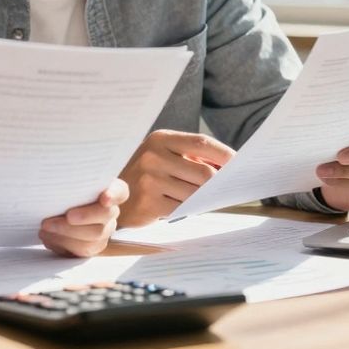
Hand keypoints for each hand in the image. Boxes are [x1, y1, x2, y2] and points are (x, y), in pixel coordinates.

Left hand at [40, 179, 127, 256]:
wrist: (53, 212)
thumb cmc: (61, 192)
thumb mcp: (65, 183)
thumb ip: (69, 182)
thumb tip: (56, 181)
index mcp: (109, 190)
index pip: (120, 191)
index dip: (114, 194)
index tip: (105, 198)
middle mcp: (110, 211)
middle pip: (107, 214)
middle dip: (86, 216)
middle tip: (68, 216)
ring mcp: (104, 230)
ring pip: (94, 235)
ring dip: (68, 231)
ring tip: (47, 226)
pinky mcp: (92, 247)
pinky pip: (82, 249)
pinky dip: (63, 242)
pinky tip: (49, 235)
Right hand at [116, 130, 235, 227]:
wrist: (108, 195)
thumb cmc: (145, 174)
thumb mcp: (163, 156)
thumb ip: (192, 158)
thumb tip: (229, 169)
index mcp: (160, 139)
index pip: (201, 143)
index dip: (224, 155)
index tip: (240, 164)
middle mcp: (154, 156)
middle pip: (204, 172)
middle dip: (218, 183)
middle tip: (227, 189)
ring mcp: (150, 180)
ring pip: (196, 193)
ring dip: (204, 199)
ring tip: (204, 198)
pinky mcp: (149, 203)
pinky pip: (183, 209)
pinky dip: (190, 209)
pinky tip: (186, 207)